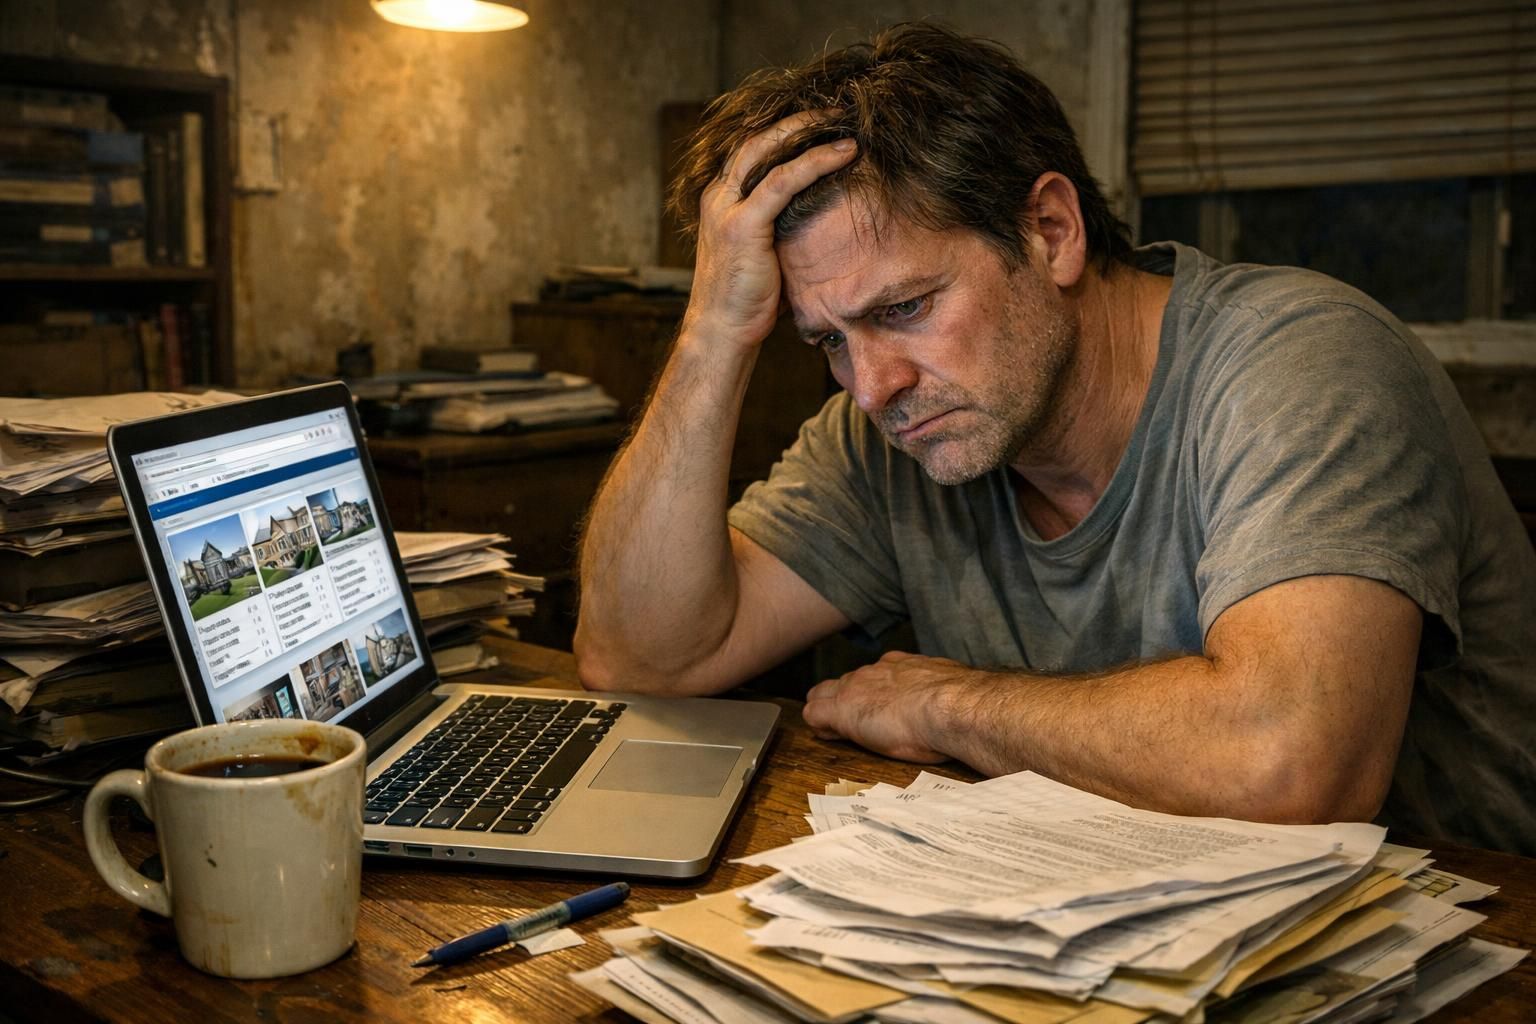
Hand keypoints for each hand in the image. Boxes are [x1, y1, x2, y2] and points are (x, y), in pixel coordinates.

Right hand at [682, 112, 856, 349]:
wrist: (723, 332)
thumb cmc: (748, 300)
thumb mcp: (763, 252)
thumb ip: (778, 226)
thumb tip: (818, 217)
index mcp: (719, 200)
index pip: (750, 150)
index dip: (782, 131)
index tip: (817, 122)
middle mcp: (718, 197)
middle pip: (757, 139)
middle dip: (796, 120)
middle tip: (834, 109)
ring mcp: (727, 209)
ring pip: (768, 150)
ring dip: (809, 130)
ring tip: (843, 121)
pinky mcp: (743, 225)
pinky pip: (784, 180)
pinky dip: (816, 161)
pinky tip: (844, 153)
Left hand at [802, 650, 975, 763]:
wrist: (949, 707)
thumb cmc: (957, 707)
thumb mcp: (947, 692)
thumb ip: (940, 691)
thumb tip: (949, 701)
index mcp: (902, 667)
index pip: (874, 677)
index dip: (869, 695)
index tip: (875, 712)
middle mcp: (875, 671)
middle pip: (846, 683)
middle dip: (844, 702)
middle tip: (853, 727)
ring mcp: (855, 687)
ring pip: (824, 694)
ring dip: (829, 712)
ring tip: (836, 733)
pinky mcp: (840, 709)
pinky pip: (814, 712)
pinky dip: (819, 725)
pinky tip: (827, 736)